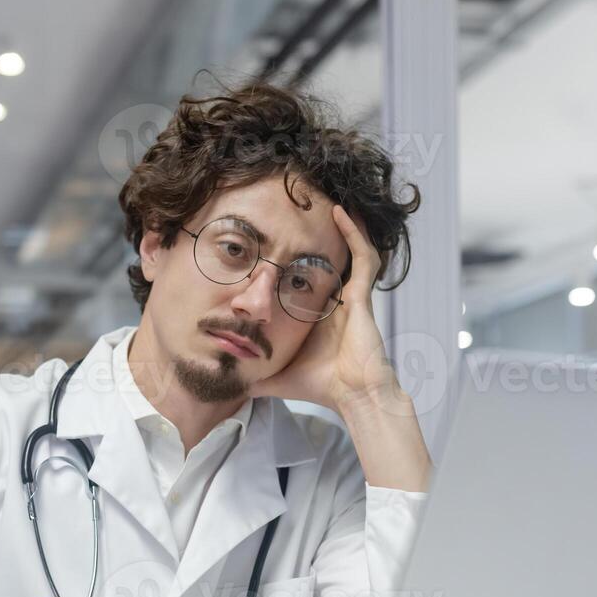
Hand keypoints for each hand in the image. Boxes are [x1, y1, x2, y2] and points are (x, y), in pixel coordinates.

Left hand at [247, 204, 401, 415]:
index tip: (276, 241)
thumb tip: (232, 385)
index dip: (297, 259)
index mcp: (319, 314)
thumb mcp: (278, 376)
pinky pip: (362, 255)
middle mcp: (337, 301)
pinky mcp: (363, 295)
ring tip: (328, 200)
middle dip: (319, 234)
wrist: (353, 396)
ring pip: (351, 250)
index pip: (308, 278)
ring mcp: (352, 296)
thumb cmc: (321, 386)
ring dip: (343, 226)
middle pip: (328, 258)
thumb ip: (257, 377)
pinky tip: (340, 212)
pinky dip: (353, 232)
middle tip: (301, 208)